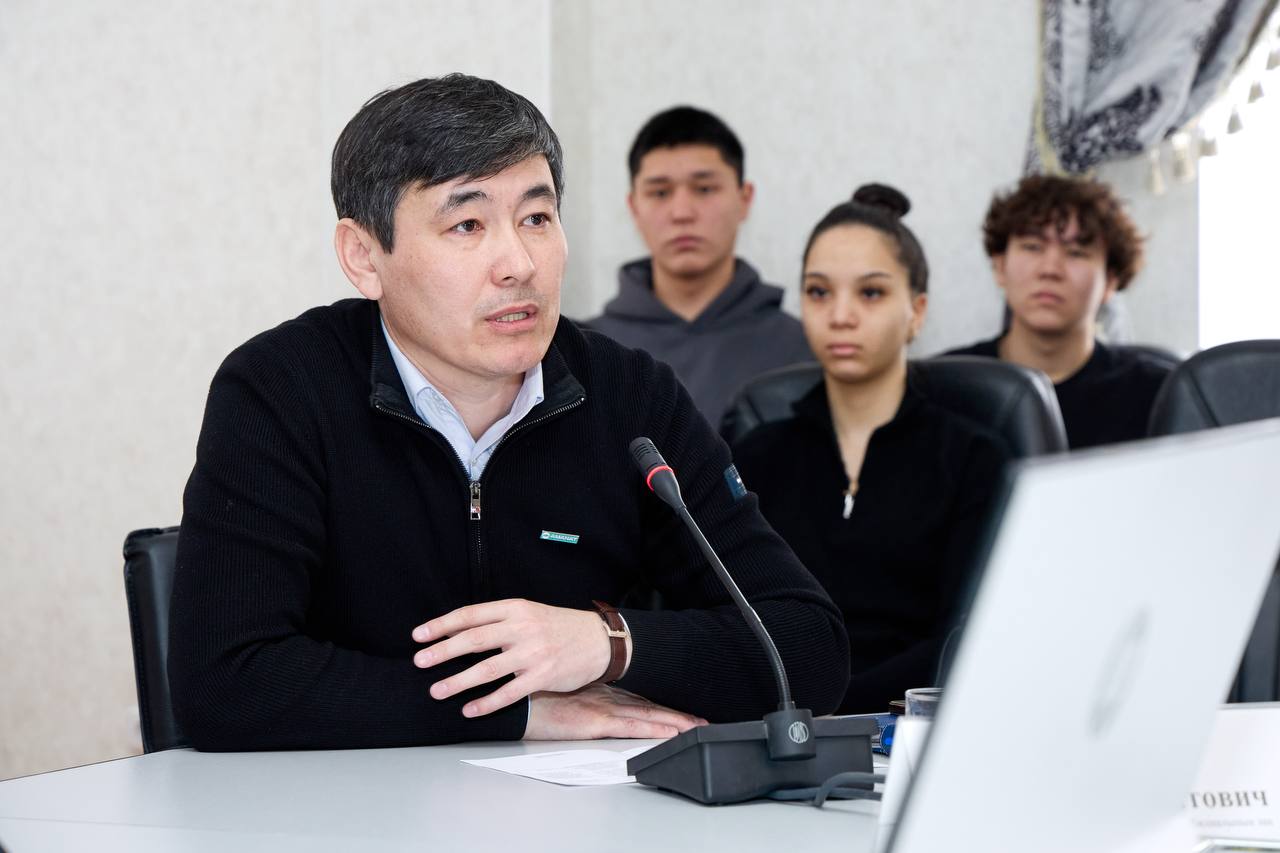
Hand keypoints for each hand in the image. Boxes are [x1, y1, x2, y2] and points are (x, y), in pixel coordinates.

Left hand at [412, 599, 612, 717]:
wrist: (599, 641)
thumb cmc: (558, 628)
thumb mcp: (529, 614)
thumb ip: (498, 622)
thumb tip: (457, 633)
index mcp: (515, 608)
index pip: (470, 615)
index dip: (441, 625)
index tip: (419, 636)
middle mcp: (522, 628)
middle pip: (473, 639)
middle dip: (442, 651)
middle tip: (419, 662)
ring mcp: (532, 653)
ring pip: (487, 669)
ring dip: (458, 681)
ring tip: (437, 691)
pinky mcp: (543, 676)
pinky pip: (509, 692)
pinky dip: (486, 703)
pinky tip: (470, 709)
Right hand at [524, 685, 707, 739]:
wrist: (516, 700)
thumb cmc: (531, 698)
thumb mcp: (559, 692)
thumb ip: (576, 696)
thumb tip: (583, 705)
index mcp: (597, 691)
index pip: (637, 700)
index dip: (660, 706)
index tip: (680, 712)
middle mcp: (606, 697)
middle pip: (649, 707)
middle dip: (676, 715)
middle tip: (700, 722)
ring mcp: (604, 708)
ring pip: (648, 716)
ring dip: (674, 722)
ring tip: (696, 729)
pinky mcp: (597, 722)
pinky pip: (634, 727)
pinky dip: (655, 729)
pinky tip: (672, 733)